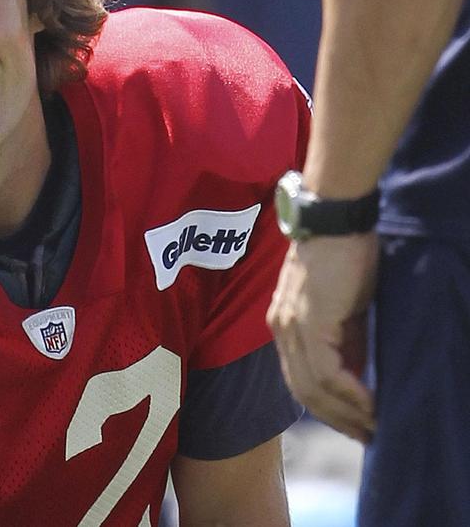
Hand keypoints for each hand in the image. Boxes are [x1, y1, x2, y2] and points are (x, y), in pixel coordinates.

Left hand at [266, 232, 377, 441]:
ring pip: (311, 386)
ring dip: (345, 412)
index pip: (298, 377)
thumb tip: (359, 373)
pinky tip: (371, 405)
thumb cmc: (344, 252)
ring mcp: (291, 324)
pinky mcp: (308, 320)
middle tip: (367, 437)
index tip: (353, 423)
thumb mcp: (344, 305)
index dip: (325, 405)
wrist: (335, 218)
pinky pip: (325, 371)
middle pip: (301, 389)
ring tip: (373, 428)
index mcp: (285, 323)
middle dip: (335, 418)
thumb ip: (345, 337)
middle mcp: (281, 327)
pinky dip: (349, 393)